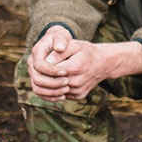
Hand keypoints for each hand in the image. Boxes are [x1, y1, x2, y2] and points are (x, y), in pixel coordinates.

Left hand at [27, 29, 141, 100]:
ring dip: (46, 85)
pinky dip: (54, 90)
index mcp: (75, 67)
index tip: (40, 61)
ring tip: (44, 75)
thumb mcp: (74, 45)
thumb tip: (46, 61)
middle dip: (42, 76)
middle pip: (50, 83)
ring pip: (54, 92)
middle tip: (37, 70)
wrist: (103, 63)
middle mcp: (76, 82)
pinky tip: (54, 81)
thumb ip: (59, 52)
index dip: (43, 66)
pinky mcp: (78, 96)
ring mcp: (78, 91)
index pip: (50, 71)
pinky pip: (61, 96)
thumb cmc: (87, 51)